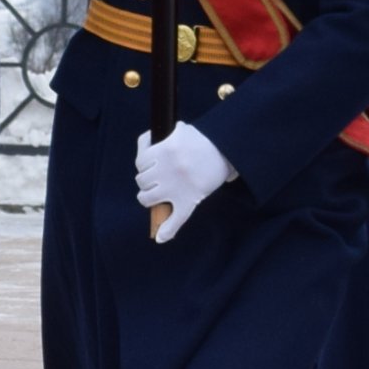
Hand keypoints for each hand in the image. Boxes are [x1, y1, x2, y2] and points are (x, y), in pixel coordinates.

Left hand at [132, 123, 232, 241]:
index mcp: (165, 150)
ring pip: (148, 198)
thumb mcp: (180, 131)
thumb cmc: (202, 141)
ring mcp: (177, 187)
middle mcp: (168, 169)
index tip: (147, 166)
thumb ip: (158, 137)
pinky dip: (167, 231)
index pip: (140, 162)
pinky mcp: (189, 201)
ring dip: (148, 198)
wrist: (227, 152)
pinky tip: (161, 237)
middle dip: (146, 180)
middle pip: (142, 180)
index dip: (143, 164)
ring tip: (154, 196)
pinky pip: (175, 220)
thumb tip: (145, 143)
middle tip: (154, 180)